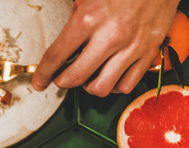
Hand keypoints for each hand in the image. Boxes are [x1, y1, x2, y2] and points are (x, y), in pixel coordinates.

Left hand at [32, 0, 180, 96]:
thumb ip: (73, 21)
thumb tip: (60, 45)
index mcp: (89, 19)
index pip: (56, 57)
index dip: (43, 74)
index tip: (39, 82)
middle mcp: (110, 36)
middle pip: (75, 78)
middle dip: (63, 82)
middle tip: (61, 77)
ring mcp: (131, 47)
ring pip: (101, 87)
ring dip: (88, 86)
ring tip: (87, 76)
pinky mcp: (149, 53)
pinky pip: (126, 85)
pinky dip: (114, 86)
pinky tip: (109, 76)